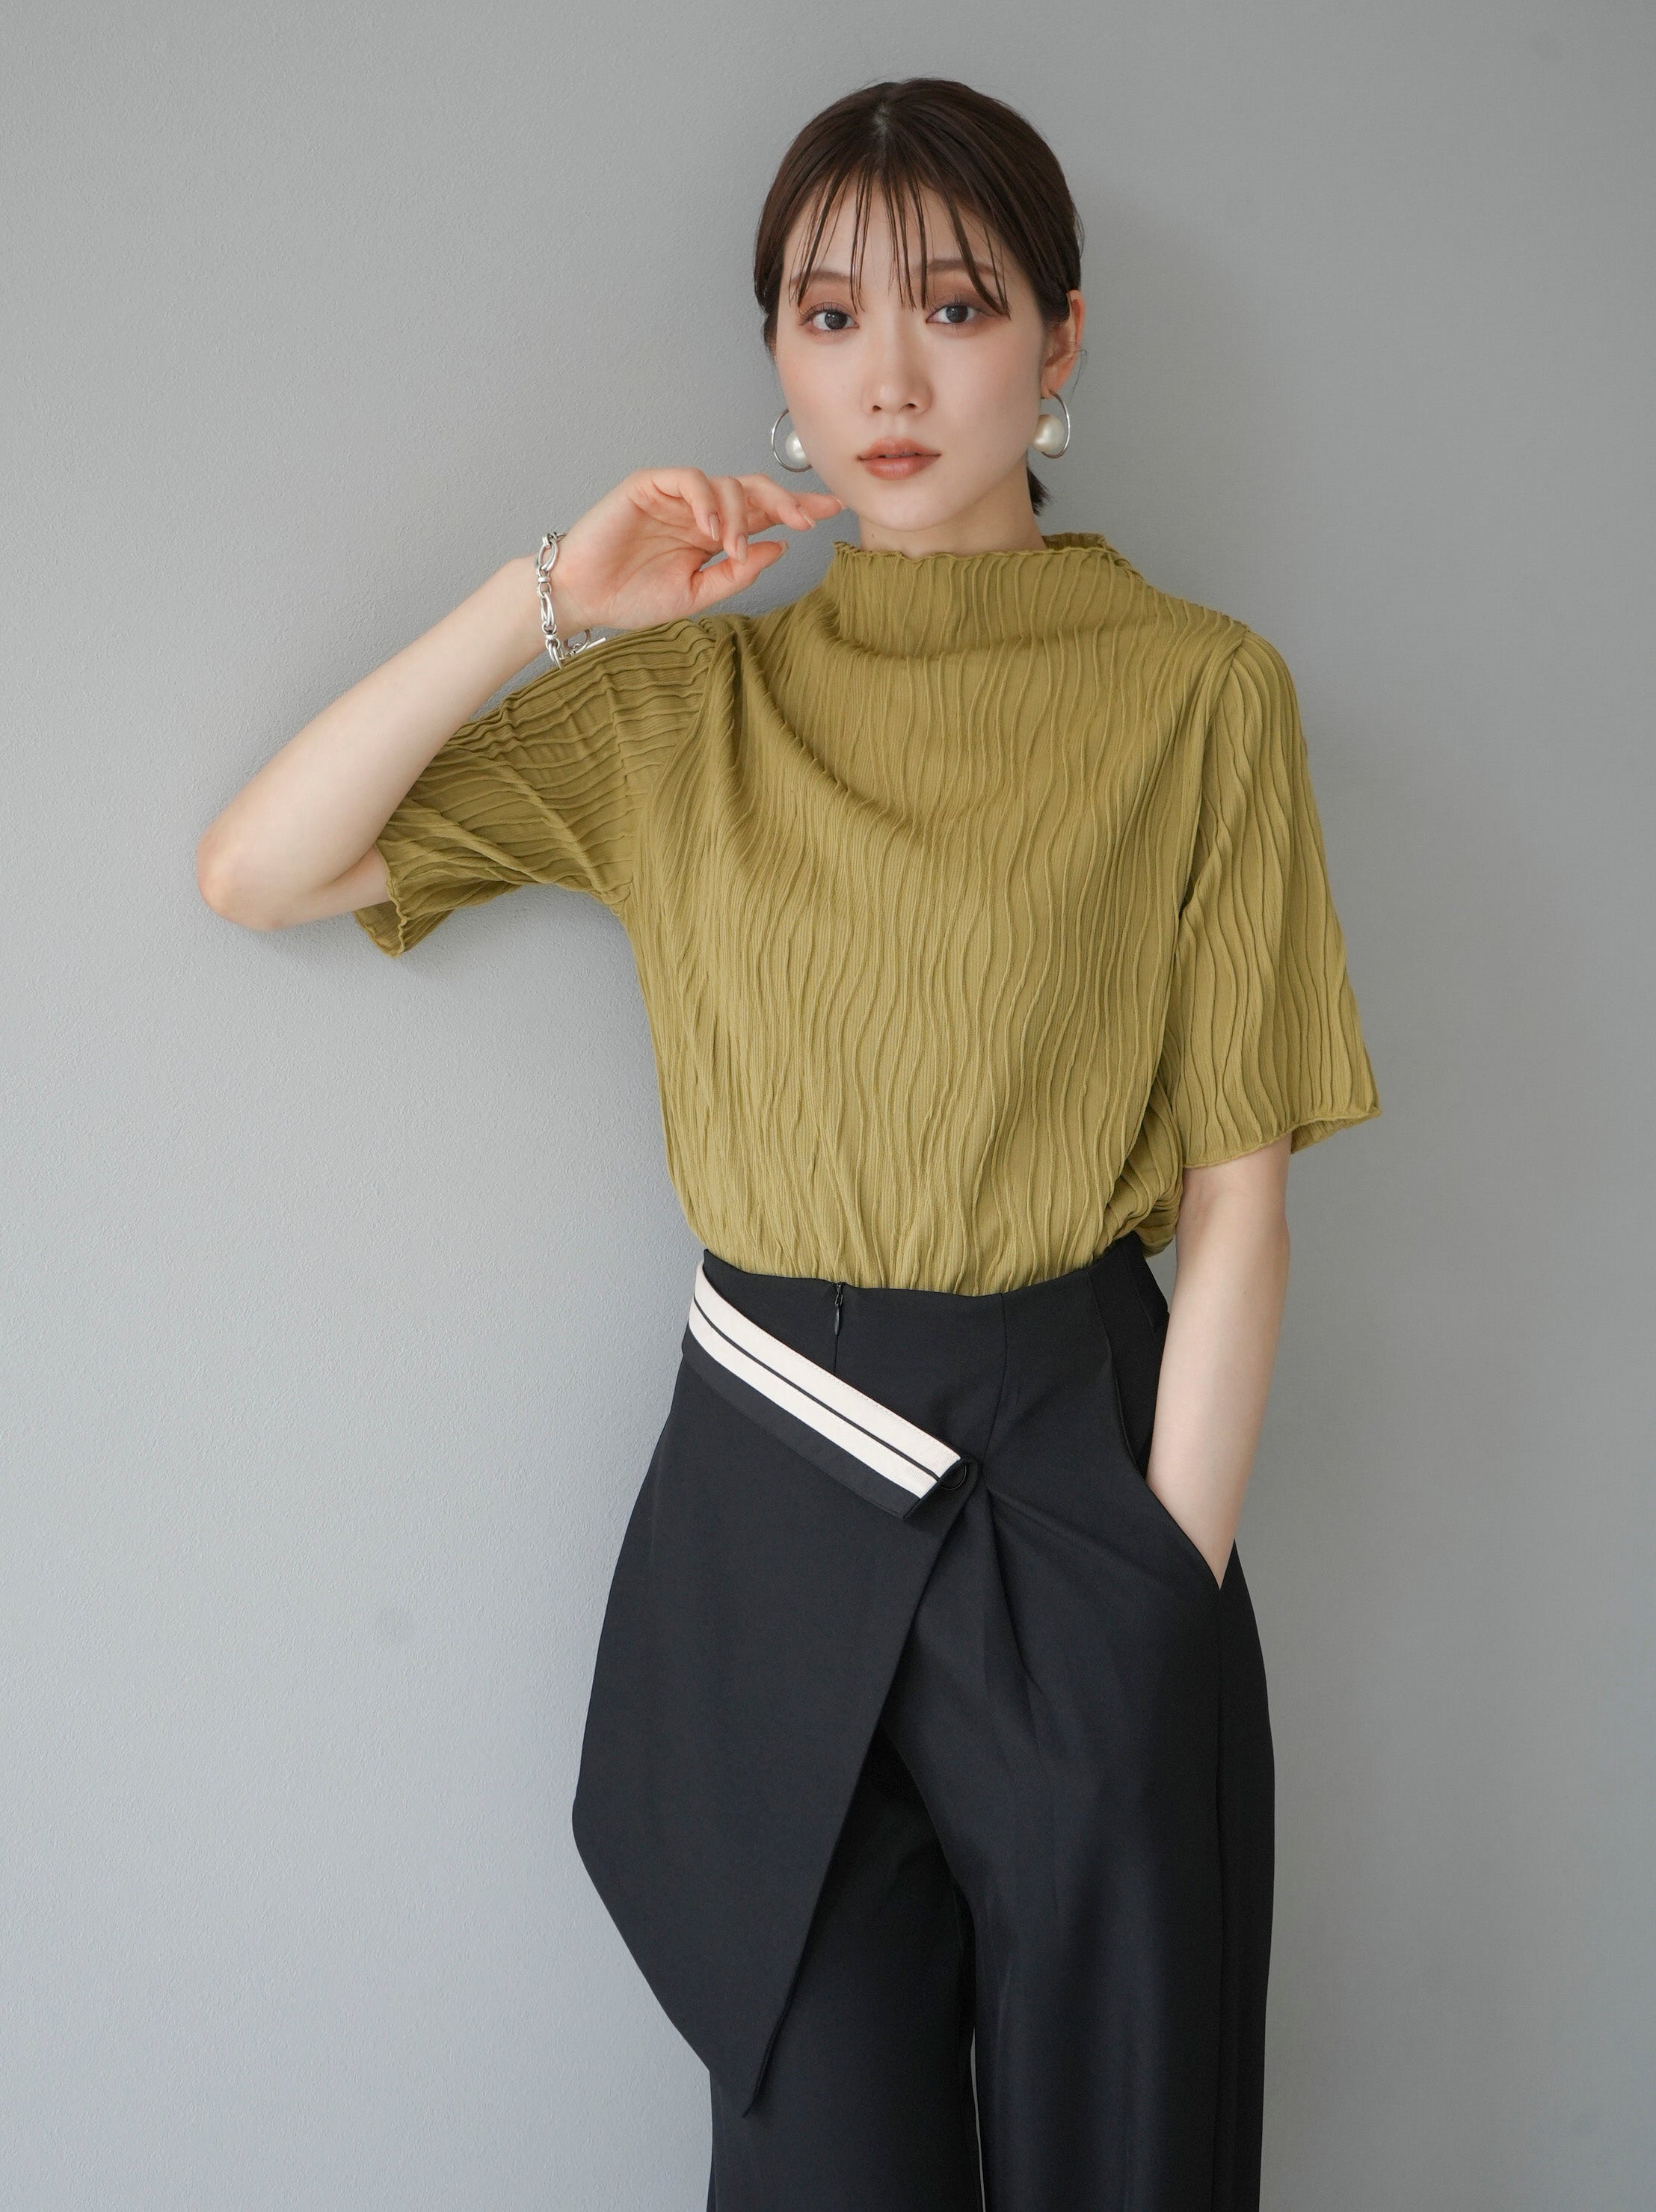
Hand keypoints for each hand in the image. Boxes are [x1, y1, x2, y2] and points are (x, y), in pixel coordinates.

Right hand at [546, 467, 842, 632]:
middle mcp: (700, 511)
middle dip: (786, 501)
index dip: (798, 509)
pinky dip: (706, 499)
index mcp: (714, 535)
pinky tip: (711, 528)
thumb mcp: (697, 595)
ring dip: (740, 515)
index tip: (833, 511)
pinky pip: (688, 478)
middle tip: (806, 519)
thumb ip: (737, 572)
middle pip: (754, 490)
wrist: (584, 598)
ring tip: (731, 548)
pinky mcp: (649, 485)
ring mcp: (675, 496)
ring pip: (726, 484)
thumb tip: (780, 548)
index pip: (764, 515)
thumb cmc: (630, 597)